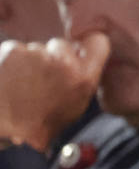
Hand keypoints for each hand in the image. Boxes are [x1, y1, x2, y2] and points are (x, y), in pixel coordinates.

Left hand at [0, 33, 108, 150]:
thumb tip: (82, 62)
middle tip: (42, 77)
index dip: (87, 45)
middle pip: (62, 44)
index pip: (98, 42)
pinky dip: (12, 61)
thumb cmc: (38, 122)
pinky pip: (16, 48)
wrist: (5, 126)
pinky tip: (9, 78)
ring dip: (30, 60)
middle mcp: (63, 62)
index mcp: (84, 78)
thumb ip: (83, 79)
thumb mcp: (74, 106)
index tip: (79, 50)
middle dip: (53, 56)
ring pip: (36, 48)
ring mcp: (36, 54)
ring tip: (21, 83)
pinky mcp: (13, 50)